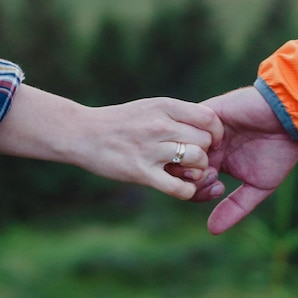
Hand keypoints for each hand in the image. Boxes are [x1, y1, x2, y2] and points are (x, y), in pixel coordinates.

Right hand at [77, 97, 223, 198]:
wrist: (81, 133)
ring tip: (187, 172)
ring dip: (198, 171)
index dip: (216, 132)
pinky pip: (179, 188)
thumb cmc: (119, 122)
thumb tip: (207, 126)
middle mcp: (160, 125)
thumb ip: (176, 115)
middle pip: (205, 141)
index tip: (211, 141)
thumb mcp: (149, 107)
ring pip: (197, 161)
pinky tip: (181, 187)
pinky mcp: (141, 172)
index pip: (209, 118)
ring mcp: (150, 149)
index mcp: (164, 106)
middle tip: (196, 160)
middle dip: (207, 153)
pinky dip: (187, 191)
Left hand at [191, 86, 297, 233]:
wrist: (289, 117)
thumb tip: (212, 231)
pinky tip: (216, 143)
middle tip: (212, 175)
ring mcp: (203, 131)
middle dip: (192, 177)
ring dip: (194, 159)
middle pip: (179, 169)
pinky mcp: (205, 113)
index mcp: (216, 164)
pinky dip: (199, 139)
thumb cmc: (279, 152)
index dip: (197, 192)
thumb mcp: (258, 187)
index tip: (219, 188)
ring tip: (213, 161)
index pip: (189, 184)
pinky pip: (186, 127)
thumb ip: (235, 208)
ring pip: (180, 149)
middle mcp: (206, 148)